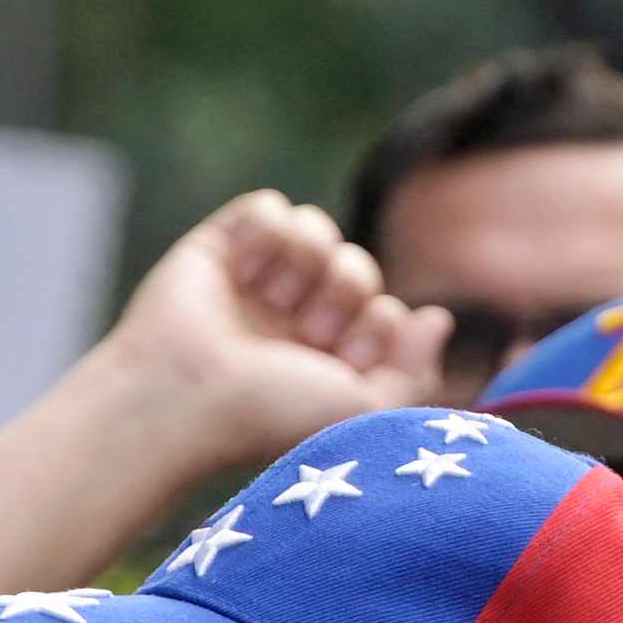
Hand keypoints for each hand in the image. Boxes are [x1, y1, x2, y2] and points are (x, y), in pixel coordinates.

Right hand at [89, 196, 444, 465]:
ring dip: (308, 260)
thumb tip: (438, 317)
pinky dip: (268, 231)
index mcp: (325, 362)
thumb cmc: (268, 415)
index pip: (385, 311)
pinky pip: (270, 207)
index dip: (377, 327)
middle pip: (356, 266)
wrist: (184, 398)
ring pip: (317, 229)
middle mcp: (292, 320)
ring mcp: (255, 282)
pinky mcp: (219, 248)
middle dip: (344, 293)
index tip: (343, 360)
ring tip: (273, 299)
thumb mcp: (364, 410)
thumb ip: (416, 373)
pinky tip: (246, 269)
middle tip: (308, 333)